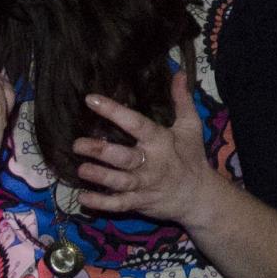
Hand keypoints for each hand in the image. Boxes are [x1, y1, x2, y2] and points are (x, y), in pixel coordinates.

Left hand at [74, 69, 222, 230]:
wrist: (198, 196)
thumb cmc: (191, 157)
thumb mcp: (190, 126)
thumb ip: (181, 99)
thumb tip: (178, 72)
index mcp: (161, 141)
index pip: (136, 123)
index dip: (114, 111)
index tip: (90, 100)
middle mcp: (152, 163)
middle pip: (125, 157)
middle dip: (101, 151)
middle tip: (78, 144)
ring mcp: (145, 185)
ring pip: (120, 182)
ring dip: (100, 176)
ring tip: (81, 169)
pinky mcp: (139, 203)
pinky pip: (118, 205)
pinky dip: (101, 203)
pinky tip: (83, 198)